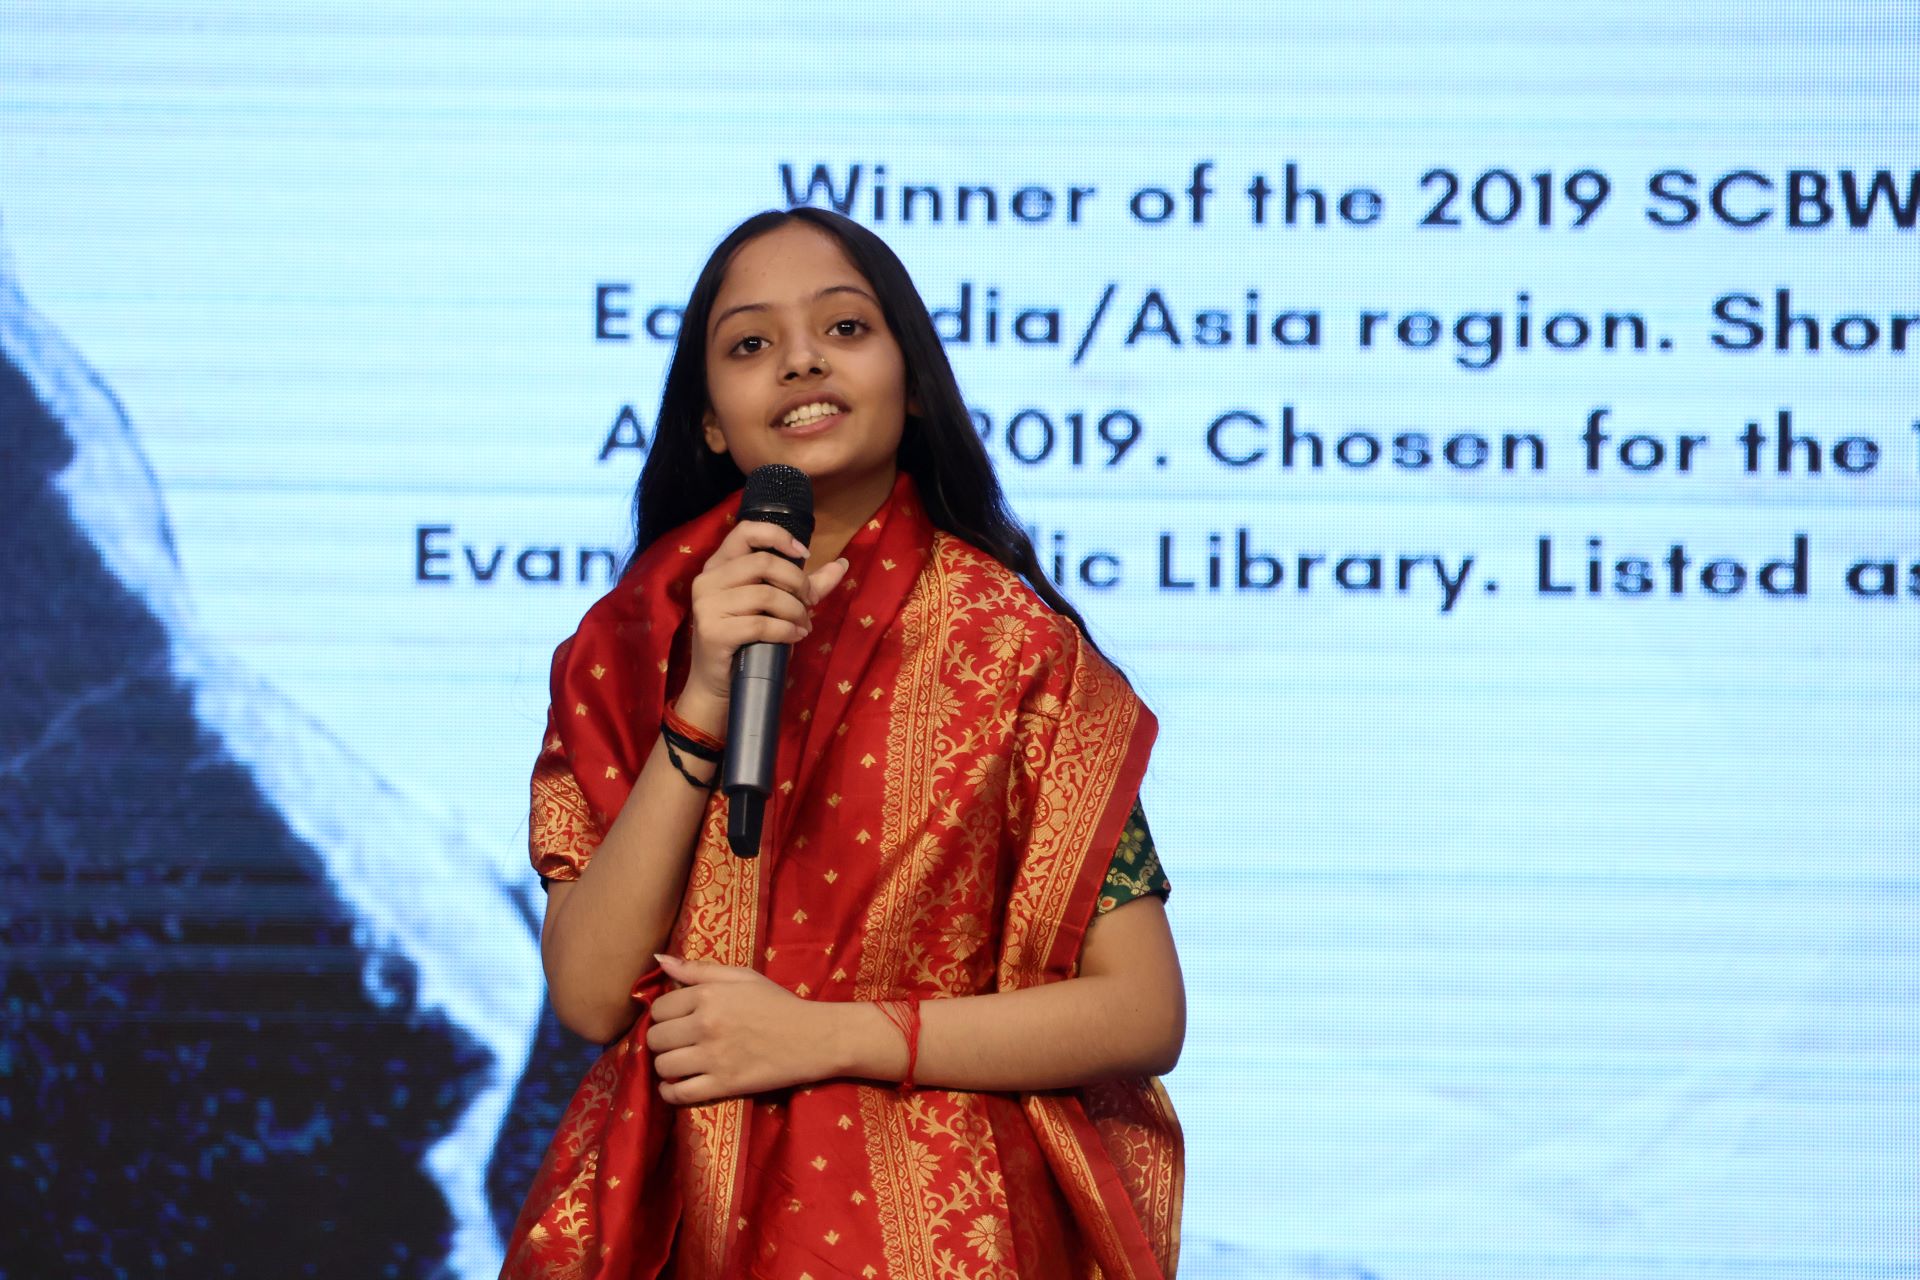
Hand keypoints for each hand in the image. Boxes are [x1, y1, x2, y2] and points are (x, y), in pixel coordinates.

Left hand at [645, 954, 840, 1104]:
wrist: (814, 1037)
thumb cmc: (778, 1004)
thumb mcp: (742, 977)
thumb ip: (699, 969)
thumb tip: (659, 960)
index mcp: (709, 995)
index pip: (659, 1008)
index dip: (664, 1015)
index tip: (675, 1020)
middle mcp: (706, 1025)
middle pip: (656, 1038)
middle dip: (662, 1040)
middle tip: (677, 1042)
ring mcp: (714, 1058)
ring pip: (663, 1066)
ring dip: (666, 1066)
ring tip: (679, 1063)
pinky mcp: (724, 1085)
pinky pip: (678, 1094)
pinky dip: (670, 1092)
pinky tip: (677, 1085)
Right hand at [680, 521, 849, 721]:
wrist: (718, 683)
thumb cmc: (748, 639)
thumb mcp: (777, 605)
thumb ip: (807, 583)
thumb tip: (843, 563)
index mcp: (720, 564)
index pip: (746, 530)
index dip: (778, 536)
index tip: (804, 555)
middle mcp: (708, 579)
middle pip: (764, 562)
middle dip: (798, 583)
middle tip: (810, 603)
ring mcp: (707, 605)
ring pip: (765, 595)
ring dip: (795, 611)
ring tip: (803, 626)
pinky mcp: (713, 631)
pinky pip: (760, 624)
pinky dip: (786, 630)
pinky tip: (794, 637)